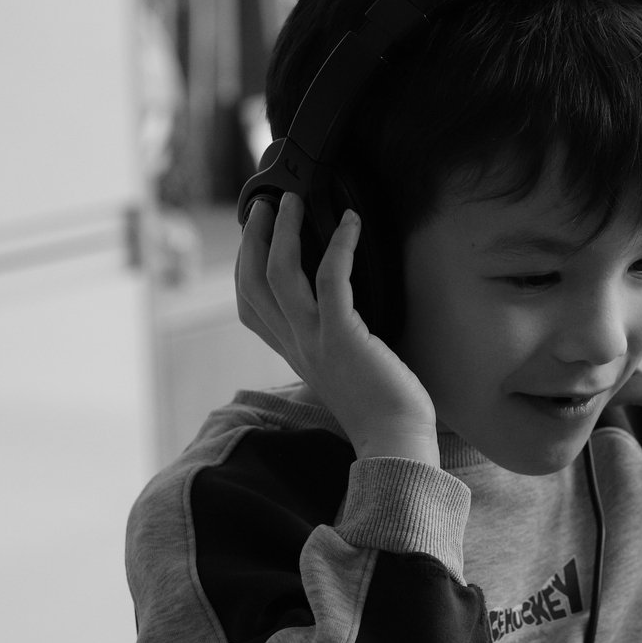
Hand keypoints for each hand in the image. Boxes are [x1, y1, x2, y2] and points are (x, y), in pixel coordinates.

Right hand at [238, 193, 439, 464]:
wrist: (396, 442)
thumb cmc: (382, 408)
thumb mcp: (343, 371)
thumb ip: (330, 344)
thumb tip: (341, 313)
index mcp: (293, 354)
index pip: (249, 308)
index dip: (245, 267)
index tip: (255, 237)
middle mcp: (295, 346)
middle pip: (252, 284)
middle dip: (255, 238)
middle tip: (268, 204)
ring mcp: (315, 341)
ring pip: (280, 275)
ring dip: (284, 231)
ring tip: (294, 200)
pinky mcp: (344, 337)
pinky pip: (332, 280)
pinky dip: (339, 245)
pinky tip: (351, 222)